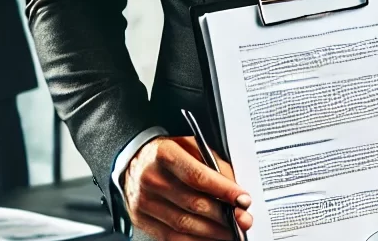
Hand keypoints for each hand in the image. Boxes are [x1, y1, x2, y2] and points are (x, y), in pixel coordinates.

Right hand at [123, 136, 253, 240]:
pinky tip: (211, 238)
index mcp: (164, 154)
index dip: (223, 191)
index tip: (243, 200)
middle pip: (193, 203)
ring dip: (213, 232)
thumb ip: (213, 163)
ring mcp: (144, 201)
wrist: (134, 161)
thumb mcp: (190, 145)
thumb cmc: (167, 152)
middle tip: (243, 220)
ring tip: (231, 232)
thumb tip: (234, 188)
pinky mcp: (141, 219)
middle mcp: (151, 178)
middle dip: (223, 215)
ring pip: (184, 224)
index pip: (198, 176)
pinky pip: (172, 237)